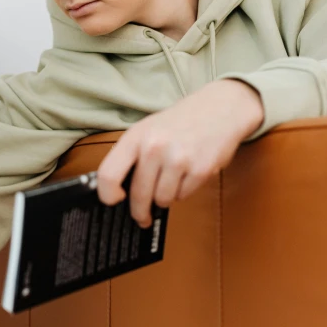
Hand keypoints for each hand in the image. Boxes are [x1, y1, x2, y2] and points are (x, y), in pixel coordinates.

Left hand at [96, 79, 263, 227]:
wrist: (220, 108)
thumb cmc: (179, 122)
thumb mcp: (147, 129)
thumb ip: (131, 156)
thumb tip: (116, 189)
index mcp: (135, 137)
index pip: (109, 174)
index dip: (107, 194)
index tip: (113, 201)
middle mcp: (154, 148)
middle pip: (138, 195)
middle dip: (140, 211)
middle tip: (142, 217)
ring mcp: (178, 159)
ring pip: (162, 200)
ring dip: (165, 198)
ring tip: (171, 181)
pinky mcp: (200, 170)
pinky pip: (183, 196)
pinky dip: (183, 191)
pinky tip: (187, 175)